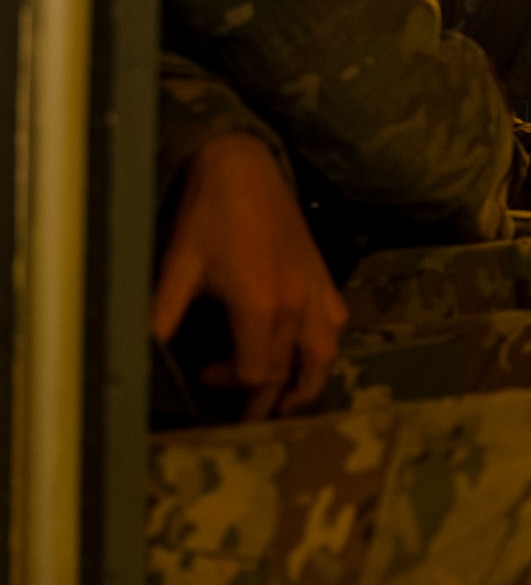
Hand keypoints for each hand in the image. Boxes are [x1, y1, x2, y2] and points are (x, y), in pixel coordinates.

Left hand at [151, 133, 347, 419]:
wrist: (244, 169)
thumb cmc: (208, 216)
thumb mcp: (177, 267)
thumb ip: (163, 317)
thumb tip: (141, 358)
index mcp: (261, 303)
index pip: (258, 373)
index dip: (231, 387)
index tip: (204, 377)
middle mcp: (298, 303)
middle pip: (290, 373)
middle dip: (266, 401)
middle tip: (244, 415)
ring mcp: (317, 290)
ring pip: (323, 356)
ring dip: (306, 384)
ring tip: (285, 402)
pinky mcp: (325, 278)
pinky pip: (335, 326)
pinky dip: (321, 348)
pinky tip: (304, 352)